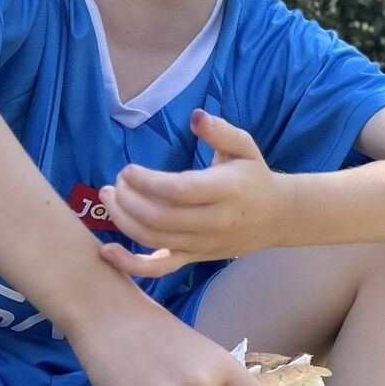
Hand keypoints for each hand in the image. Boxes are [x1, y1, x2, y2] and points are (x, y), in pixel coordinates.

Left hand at [95, 111, 280, 280]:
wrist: (277, 217)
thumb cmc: (254, 176)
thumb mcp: (244, 147)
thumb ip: (220, 131)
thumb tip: (195, 117)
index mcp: (227, 191)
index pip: (180, 191)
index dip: (148, 182)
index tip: (128, 169)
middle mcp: (214, 221)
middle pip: (160, 218)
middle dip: (128, 199)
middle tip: (115, 182)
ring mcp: (202, 244)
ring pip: (154, 240)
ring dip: (123, 220)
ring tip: (109, 198)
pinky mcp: (194, 258)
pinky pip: (160, 269)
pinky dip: (131, 265)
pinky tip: (107, 251)